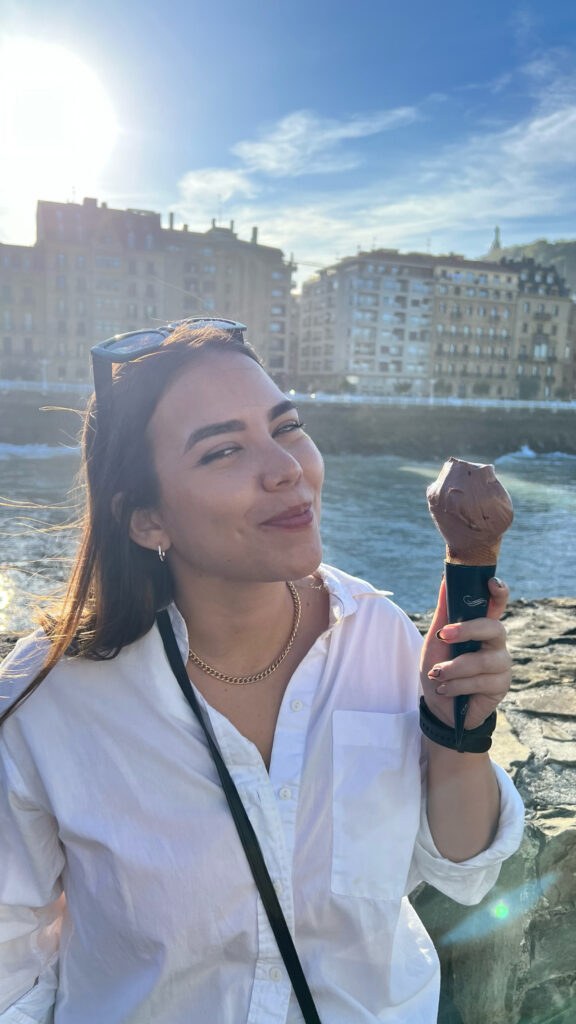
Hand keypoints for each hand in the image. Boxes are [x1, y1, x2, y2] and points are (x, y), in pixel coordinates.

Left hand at [420, 576, 511, 729]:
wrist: (438, 706)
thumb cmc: (439, 667)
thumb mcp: (436, 639)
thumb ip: (444, 611)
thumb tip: (445, 578)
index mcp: (481, 627)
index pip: (496, 604)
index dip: (499, 592)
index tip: (490, 582)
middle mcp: (495, 643)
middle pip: (494, 627)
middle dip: (467, 630)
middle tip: (443, 636)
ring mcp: (501, 664)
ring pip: (482, 660)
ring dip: (454, 668)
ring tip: (437, 675)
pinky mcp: (501, 685)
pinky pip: (479, 682)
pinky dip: (455, 685)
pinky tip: (446, 689)